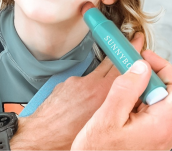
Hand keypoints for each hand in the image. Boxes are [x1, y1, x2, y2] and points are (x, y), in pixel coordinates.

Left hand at [11, 32, 144, 149]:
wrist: (43, 134)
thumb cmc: (69, 136)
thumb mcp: (100, 122)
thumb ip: (112, 105)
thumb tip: (121, 100)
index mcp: (102, 95)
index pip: (121, 70)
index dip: (130, 56)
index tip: (135, 46)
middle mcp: (91, 84)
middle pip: (110, 63)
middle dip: (119, 54)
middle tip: (127, 44)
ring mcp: (77, 81)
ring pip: (96, 70)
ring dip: (104, 69)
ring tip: (107, 74)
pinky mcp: (67, 82)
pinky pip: (82, 78)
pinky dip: (87, 82)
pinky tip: (85, 94)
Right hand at [71, 50, 171, 149]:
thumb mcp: (108, 117)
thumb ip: (127, 89)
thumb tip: (141, 67)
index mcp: (161, 124)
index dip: (160, 66)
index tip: (143, 57)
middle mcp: (166, 130)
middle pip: (169, 91)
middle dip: (151, 74)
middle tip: (132, 65)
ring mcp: (160, 134)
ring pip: (160, 99)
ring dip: (145, 85)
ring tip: (126, 80)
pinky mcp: (151, 135)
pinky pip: (152, 109)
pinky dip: (140, 97)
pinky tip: (126, 98)